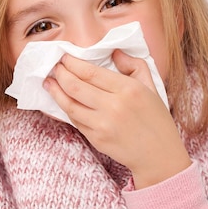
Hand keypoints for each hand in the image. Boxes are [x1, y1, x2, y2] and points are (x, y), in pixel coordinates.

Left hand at [43, 50, 190, 187]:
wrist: (158, 156)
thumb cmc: (156, 119)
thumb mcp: (151, 87)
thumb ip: (134, 65)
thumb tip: (114, 52)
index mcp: (129, 90)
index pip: (91, 72)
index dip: (73, 64)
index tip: (64, 57)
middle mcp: (114, 107)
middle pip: (75, 86)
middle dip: (60, 74)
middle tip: (54, 67)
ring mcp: (102, 125)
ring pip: (69, 104)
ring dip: (55, 91)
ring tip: (48, 82)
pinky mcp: (96, 139)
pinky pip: (74, 120)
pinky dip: (63, 108)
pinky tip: (59, 100)